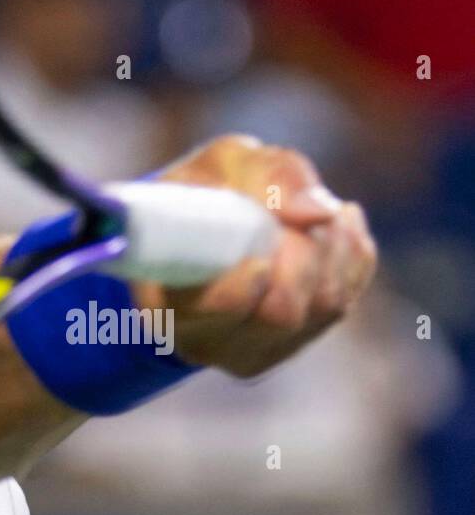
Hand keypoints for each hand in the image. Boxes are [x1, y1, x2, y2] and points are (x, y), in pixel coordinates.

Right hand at [134, 134, 376, 376]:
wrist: (194, 226)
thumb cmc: (201, 192)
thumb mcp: (218, 164)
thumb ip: (266, 175)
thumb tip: (321, 211)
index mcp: (164, 302)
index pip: (217, 309)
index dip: (247, 280)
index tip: (262, 245)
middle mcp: (207, 340)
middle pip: (280, 313)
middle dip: (301, 253)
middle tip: (294, 212)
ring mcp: (255, 349)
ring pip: (323, 308)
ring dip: (332, 249)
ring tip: (317, 211)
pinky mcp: (295, 343)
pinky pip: (346, 300)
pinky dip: (350, 255)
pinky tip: (332, 226)